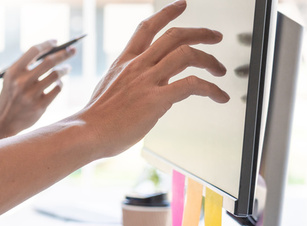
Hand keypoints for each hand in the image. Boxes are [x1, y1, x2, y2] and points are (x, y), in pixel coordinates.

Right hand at [0, 40, 75, 144]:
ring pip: (56, 75)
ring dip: (64, 69)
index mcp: (13, 72)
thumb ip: (25, 67)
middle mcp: (21, 82)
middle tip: (73, 50)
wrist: (4, 122)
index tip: (56, 41)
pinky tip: (59, 84)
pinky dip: (60, 84)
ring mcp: (31, 95)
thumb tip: (51, 52)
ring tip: (67, 68)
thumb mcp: (11, 80)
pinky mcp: (39, 106)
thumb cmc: (10, 96)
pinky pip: (57, 89)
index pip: (33, 51)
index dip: (47, 44)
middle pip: (49, 61)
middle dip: (64, 53)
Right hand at [76, 0, 228, 157]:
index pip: (147, 28)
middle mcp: (137, 66)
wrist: (85, 133)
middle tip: (215, 36)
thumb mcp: (108, 89)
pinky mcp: (156, 100)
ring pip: (187, 54)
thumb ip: (127, 83)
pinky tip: (219, 96)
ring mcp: (147, 81)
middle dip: (200, 32)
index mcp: (124, 62)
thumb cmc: (95, 119)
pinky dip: (212, 89)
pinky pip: (192, 85)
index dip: (166, 13)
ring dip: (210, 60)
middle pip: (175, 36)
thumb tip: (143, 88)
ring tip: (220, 70)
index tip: (181, 5)